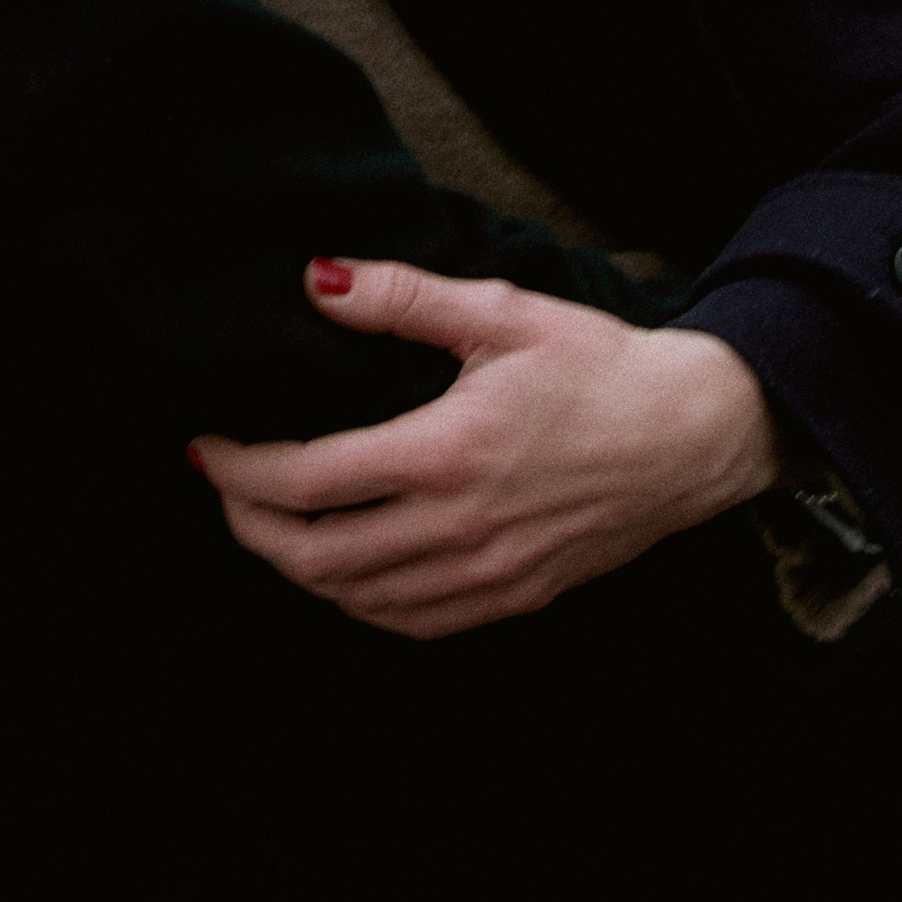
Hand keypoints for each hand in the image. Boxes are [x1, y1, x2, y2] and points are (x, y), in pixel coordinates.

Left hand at [190, 256, 780, 638]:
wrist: (695, 434)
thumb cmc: (598, 366)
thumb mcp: (500, 313)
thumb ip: (400, 297)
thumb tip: (316, 278)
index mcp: (447, 452)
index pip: (308, 482)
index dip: (240, 471)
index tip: (206, 445)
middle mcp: (461, 526)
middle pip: (316, 557)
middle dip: (249, 526)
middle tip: (224, 486)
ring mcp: (489, 574)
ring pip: (358, 599)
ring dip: (297, 568)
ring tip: (267, 522)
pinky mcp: (516, 597)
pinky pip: (413, 622)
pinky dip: (359, 602)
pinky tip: (342, 568)